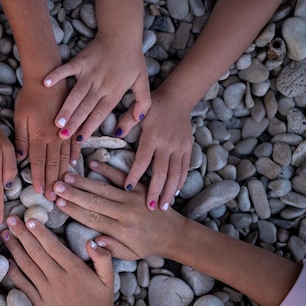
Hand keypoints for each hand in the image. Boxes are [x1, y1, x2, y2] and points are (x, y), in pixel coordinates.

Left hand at [1, 216, 117, 305]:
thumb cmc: (101, 299)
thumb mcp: (109, 277)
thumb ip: (103, 257)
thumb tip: (92, 242)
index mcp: (74, 269)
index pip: (53, 246)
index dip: (39, 232)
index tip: (29, 219)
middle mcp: (58, 279)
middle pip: (36, 253)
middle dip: (22, 234)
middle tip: (11, 220)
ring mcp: (47, 292)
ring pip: (27, 266)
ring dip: (15, 250)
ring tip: (5, 235)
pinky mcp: (39, 304)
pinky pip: (24, 286)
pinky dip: (14, 273)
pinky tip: (7, 261)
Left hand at [14, 80, 70, 199]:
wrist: (46, 78)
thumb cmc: (29, 97)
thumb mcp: (20, 118)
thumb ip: (21, 139)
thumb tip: (20, 159)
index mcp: (39, 136)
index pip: (39, 163)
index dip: (40, 178)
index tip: (40, 192)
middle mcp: (53, 137)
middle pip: (53, 164)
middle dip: (53, 182)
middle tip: (54, 198)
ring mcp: (64, 132)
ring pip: (64, 158)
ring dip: (63, 174)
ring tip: (64, 187)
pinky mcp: (71, 125)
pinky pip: (74, 144)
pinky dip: (74, 156)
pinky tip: (74, 165)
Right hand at [44, 36, 150, 163]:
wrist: (122, 34)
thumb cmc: (132, 60)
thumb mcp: (143, 82)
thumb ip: (142, 103)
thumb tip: (138, 120)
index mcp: (114, 92)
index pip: (100, 114)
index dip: (90, 127)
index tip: (80, 140)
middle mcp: (100, 85)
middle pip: (86, 107)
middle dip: (74, 123)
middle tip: (63, 136)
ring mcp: (89, 72)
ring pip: (76, 94)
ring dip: (66, 108)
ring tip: (57, 122)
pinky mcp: (80, 61)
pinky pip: (67, 69)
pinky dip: (56, 75)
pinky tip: (46, 84)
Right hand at [52, 162, 184, 259]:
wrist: (173, 233)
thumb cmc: (147, 246)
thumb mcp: (130, 255)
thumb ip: (111, 250)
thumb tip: (92, 241)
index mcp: (121, 231)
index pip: (92, 218)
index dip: (74, 210)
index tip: (58, 203)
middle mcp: (126, 213)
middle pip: (94, 202)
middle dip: (73, 193)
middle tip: (56, 186)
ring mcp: (133, 199)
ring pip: (104, 189)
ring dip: (84, 182)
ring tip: (67, 176)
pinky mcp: (140, 188)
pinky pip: (122, 177)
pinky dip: (108, 170)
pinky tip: (93, 164)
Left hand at [116, 87, 192, 210]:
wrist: (179, 97)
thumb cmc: (153, 106)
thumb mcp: (139, 110)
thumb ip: (127, 122)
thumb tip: (117, 133)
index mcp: (152, 136)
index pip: (143, 159)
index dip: (135, 175)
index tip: (128, 189)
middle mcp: (167, 143)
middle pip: (161, 172)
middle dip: (155, 191)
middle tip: (150, 208)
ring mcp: (180, 147)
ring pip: (175, 173)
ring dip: (169, 191)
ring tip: (163, 206)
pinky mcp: (188, 148)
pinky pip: (185, 168)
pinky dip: (180, 182)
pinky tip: (174, 193)